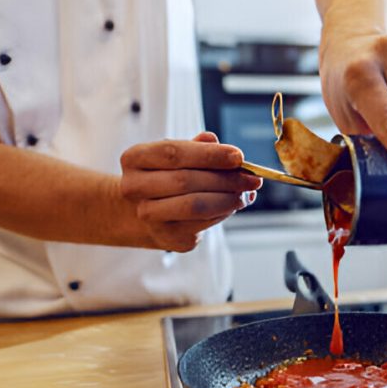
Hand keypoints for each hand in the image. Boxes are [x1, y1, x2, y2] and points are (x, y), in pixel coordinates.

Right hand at [120, 132, 261, 251]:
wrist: (140, 213)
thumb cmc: (164, 177)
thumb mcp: (175, 156)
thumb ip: (198, 148)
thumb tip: (227, 150)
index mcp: (134, 159)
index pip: (174, 153)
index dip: (209, 155)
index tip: (238, 156)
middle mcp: (134, 188)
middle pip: (186, 181)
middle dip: (226, 179)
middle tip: (252, 178)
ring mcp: (149, 216)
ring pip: (196, 206)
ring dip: (228, 198)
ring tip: (246, 193)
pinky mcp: (169, 238)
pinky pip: (204, 224)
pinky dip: (224, 212)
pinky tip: (233, 204)